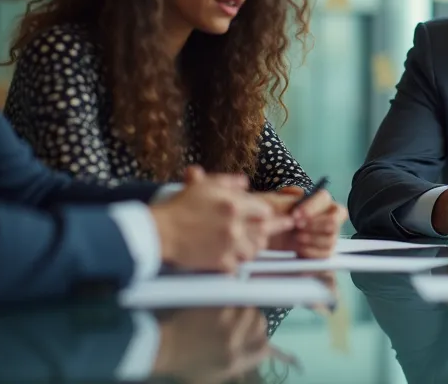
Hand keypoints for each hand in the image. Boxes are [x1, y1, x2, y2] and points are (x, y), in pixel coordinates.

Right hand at [151, 167, 292, 271]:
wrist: (160, 232)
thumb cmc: (181, 206)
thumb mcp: (204, 186)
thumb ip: (228, 182)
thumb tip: (245, 183)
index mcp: (234, 204)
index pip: (264, 210)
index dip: (267, 212)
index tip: (272, 214)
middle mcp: (236, 225)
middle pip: (266, 230)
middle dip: (275, 228)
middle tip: (286, 225)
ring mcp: (229, 245)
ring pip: (255, 249)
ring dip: (255, 245)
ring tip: (255, 242)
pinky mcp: (221, 262)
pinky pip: (239, 265)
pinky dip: (238, 262)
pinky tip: (236, 257)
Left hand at [151, 307, 273, 383]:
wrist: (164, 347)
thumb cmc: (186, 364)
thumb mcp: (214, 376)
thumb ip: (238, 365)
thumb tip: (257, 352)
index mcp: (234, 363)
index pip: (264, 348)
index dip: (262, 340)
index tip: (255, 336)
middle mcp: (234, 345)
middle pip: (261, 325)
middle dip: (255, 321)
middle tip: (244, 318)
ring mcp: (226, 326)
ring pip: (249, 309)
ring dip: (243, 308)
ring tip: (233, 309)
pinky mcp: (217, 309)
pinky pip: (234, 300)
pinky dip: (231, 300)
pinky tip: (223, 304)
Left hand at [263, 186, 348, 258]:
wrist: (267, 236)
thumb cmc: (272, 216)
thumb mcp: (272, 204)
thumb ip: (284, 198)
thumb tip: (296, 192)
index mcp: (317, 200)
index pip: (324, 198)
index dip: (312, 208)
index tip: (295, 215)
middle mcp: (327, 216)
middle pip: (334, 221)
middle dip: (315, 225)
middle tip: (297, 227)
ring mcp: (328, 234)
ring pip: (331, 239)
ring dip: (312, 239)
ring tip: (296, 238)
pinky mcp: (324, 250)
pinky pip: (326, 254)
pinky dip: (312, 252)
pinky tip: (300, 248)